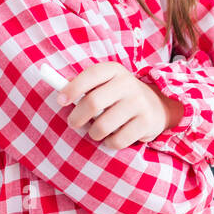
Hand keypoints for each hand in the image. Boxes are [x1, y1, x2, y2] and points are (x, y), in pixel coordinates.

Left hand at [54, 60, 182, 150]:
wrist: (158, 106)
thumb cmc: (120, 96)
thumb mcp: (105, 84)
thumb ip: (83, 85)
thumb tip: (55, 83)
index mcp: (114, 70)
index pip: (91, 75)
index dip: (72, 88)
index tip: (60, 101)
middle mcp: (128, 84)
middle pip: (93, 103)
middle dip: (77, 117)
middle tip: (73, 123)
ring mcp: (139, 103)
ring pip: (102, 126)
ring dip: (93, 133)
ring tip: (96, 130)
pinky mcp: (146, 123)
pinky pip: (117, 140)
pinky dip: (109, 142)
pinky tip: (112, 136)